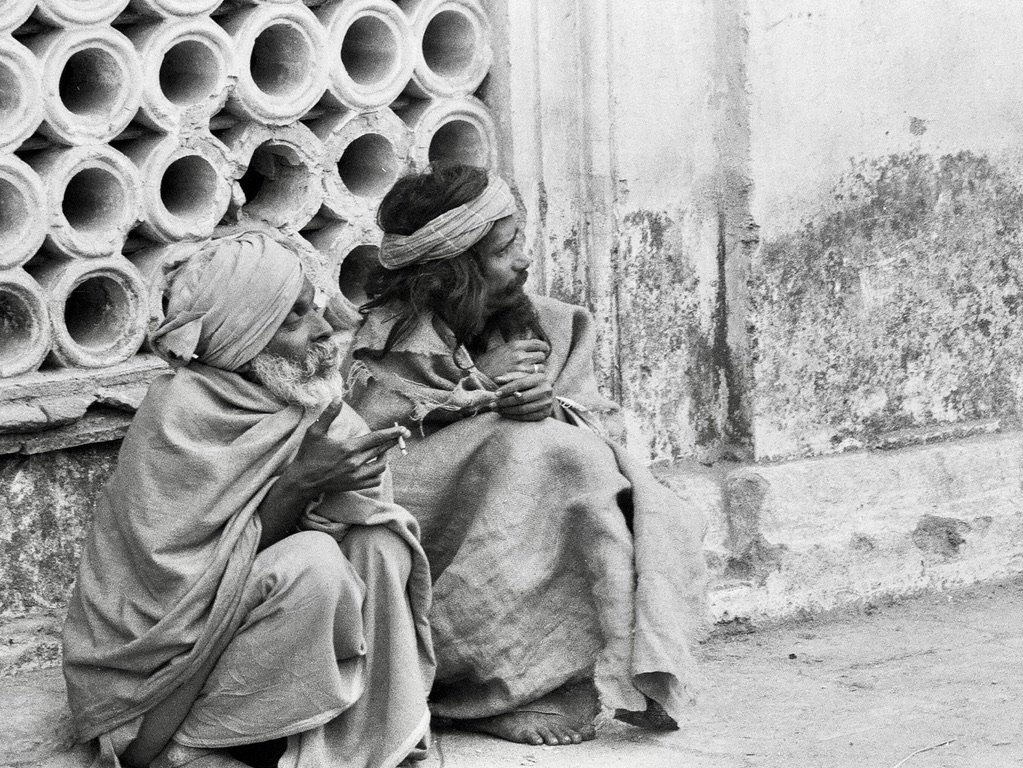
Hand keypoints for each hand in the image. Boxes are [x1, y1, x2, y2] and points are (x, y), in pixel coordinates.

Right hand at [281, 400, 409, 496]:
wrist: (302, 481)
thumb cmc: (308, 455)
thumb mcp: (315, 432)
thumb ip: (328, 414)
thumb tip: (338, 398)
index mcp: (348, 448)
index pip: (376, 438)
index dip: (391, 433)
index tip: (403, 429)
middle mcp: (355, 463)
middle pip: (382, 450)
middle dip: (394, 441)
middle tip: (403, 435)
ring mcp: (356, 476)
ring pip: (381, 467)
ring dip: (386, 457)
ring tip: (385, 450)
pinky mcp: (355, 485)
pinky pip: (375, 480)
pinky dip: (379, 472)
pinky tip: (377, 465)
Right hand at [475, 339, 549, 380]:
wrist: (479, 376)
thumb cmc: (489, 363)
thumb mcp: (502, 349)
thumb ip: (517, 348)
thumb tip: (531, 348)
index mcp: (516, 345)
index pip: (538, 343)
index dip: (543, 348)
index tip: (544, 351)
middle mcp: (520, 355)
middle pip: (542, 356)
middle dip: (540, 360)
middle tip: (536, 364)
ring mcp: (521, 368)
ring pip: (541, 368)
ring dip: (538, 371)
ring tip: (532, 373)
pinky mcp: (520, 380)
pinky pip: (535, 378)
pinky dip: (534, 380)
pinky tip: (529, 380)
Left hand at [493, 372, 553, 420]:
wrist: (544, 393)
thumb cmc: (529, 383)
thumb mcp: (520, 377)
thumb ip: (509, 378)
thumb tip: (497, 379)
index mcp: (540, 377)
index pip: (521, 383)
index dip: (507, 389)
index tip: (496, 393)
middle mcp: (546, 390)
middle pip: (522, 398)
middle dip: (505, 402)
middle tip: (492, 404)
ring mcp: (547, 403)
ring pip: (523, 409)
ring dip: (507, 410)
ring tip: (496, 409)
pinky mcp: (545, 414)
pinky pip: (527, 417)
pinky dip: (514, 416)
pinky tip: (504, 414)